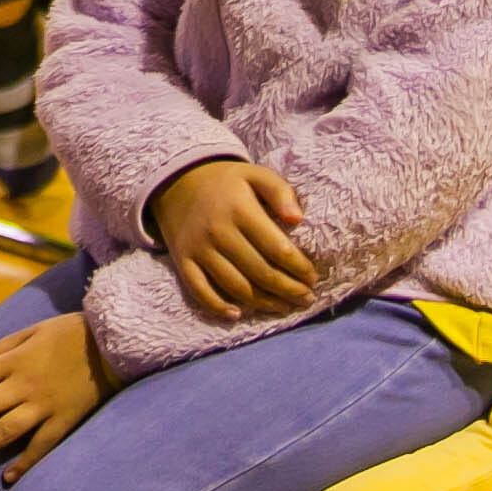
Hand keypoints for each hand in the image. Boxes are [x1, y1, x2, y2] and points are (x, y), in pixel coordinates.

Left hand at [0, 309, 114, 481]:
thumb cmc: (67, 333)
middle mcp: (22, 385)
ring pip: (3, 431)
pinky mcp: (64, 421)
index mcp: (11, 361)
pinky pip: (41, 446)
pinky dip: (24, 463)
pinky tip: (6, 478)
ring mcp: (43, 406)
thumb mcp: (29, 331)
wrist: (113, 342)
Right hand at [149, 159, 319, 321]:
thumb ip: (280, 192)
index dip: (299, 268)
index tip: (313, 277)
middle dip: (288, 290)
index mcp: (240, 209)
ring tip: (285, 307)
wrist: (178, 181)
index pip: (277, 248)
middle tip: (306, 298)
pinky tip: (238, 315)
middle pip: (260, 272)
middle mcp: (218, 232)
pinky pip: (200, 291)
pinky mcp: (183, 261)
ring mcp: (199, 249)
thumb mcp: (255, 175)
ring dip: (264, 303)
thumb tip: (297, 219)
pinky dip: (218, 307)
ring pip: (236, 287)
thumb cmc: (227, 183)